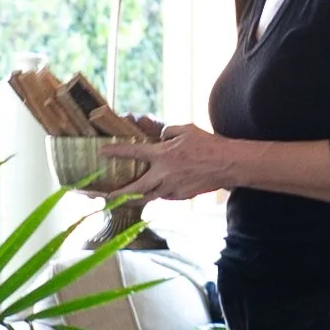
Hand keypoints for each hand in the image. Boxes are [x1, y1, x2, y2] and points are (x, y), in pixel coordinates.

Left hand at [107, 123, 227, 201]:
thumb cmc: (208, 144)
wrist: (228, 164)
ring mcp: (173, 188)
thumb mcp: (185, 130)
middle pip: (136, 188)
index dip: (116, 152)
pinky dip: (159, 193)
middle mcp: (165, 173)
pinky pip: (165, 196)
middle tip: (105, 197)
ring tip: (124, 200)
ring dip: (136, 198)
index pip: (134, 152)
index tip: (102, 152)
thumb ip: (167, 133)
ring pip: (149, 196)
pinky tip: (157, 190)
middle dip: (118, 194)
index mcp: (163, 154)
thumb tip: (159, 137)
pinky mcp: (181, 196)